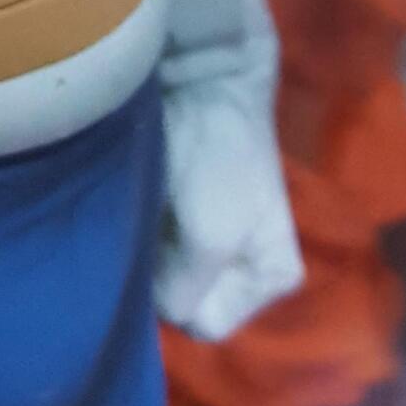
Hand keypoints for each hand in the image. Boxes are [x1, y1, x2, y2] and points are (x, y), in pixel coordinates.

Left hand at [156, 45, 302, 344]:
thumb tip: (153, 308)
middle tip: (152, 232)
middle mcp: (241, 269)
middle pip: (184, 301)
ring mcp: (206, 242)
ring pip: (160, 277)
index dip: (182, 297)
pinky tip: (134, 206)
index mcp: (271, 279)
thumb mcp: (213, 239)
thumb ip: (185, 292)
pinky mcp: (177, 214)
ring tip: (143, 214)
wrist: (204, 80)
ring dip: (145, 252)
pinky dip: (135, 232)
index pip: (207, 324)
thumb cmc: (221, 160)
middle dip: (161, 276)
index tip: (173, 252)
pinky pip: (148, 248)